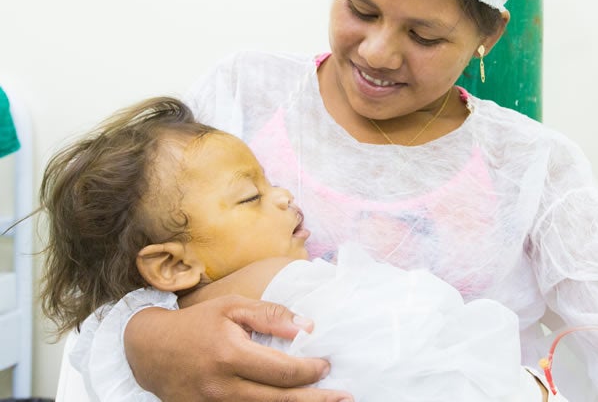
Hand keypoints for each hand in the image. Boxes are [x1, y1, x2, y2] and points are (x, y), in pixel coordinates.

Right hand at [124, 295, 352, 401]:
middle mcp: (222, 387)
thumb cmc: (197, 323)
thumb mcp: (232, 307)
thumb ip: (271, 315)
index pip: (282, 371)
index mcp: (230, 355)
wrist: (150, 351)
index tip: (327, 365)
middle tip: (345, 398)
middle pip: (279, 401)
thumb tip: (307, 328)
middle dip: (316, 400)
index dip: (310, 370)